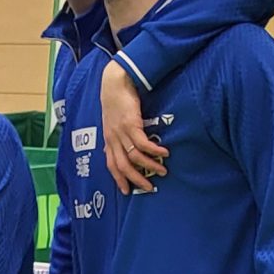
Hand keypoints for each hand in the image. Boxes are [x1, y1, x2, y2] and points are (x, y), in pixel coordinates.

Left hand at [101, 63, 164, 194]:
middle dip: (136, 179)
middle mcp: (113, 138)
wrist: (115, 82)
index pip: (111, 164)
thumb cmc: (116, 100)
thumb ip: (118, 134)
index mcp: (108, 139)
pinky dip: (154, 151)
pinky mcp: (131, 124)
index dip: (118, 179)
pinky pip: (143, 144)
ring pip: (133, 157)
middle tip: (149, 187)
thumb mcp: (113, 120)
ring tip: (162, 171)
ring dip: (149, 166)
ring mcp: (121, 132)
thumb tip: (125, 145)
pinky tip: (164, 154)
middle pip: (123, 166)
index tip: (126, 191)